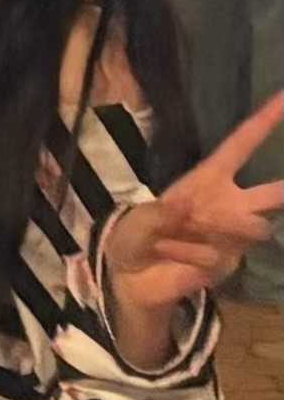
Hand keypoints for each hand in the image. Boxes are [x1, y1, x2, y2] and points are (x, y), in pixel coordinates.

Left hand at [105, 93, 283, 311]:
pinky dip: (190, 254)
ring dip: (223, 228)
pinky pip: (220, 256)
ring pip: (256, 227)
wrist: (129, 279)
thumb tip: (183, 206)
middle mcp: (228, 204)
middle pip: (272, 193)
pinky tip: (171, 255)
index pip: (242, 144)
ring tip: (190, 228)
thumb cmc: (135, 237)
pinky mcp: (227, 264)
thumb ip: (159, 214)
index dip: (264, 120)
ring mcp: (231, 236)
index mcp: (208, 178)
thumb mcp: (138, 220)